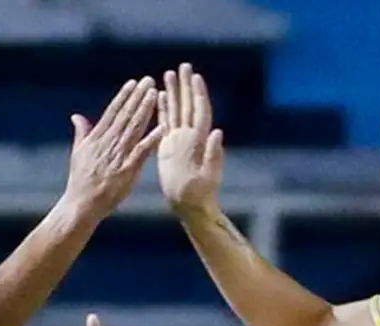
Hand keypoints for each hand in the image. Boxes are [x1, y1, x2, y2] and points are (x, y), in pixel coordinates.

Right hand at [62, 77, 162, 218]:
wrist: (82, 203)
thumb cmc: (80, 181)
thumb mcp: (77, 153)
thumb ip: (81, 133)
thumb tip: (76, 116)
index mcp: (97, 138)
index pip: (113, 112)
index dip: (124, 96)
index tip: (133, 83)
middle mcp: (109, 142)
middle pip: (126, 115)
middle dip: (138, 97)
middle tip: (149, 80)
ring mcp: (119, 155)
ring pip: (135, 127)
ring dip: (145, 109)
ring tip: (154, 94)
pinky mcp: (128, 168)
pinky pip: (143, 150)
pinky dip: (153, 138)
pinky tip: (163, 126)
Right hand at [157, 63, 223, 212]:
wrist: (191, 206)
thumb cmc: (199, 194)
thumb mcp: (208, 176)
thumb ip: (213, 155)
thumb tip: (217, 133)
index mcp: (198, 141)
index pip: (200, 112)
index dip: (198, 94)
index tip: (195, 76)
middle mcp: (190, 137)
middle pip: (188, 106)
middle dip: (186, 86)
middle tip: (183, 66)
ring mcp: (180, 140)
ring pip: (177, 111)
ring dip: (174, 93)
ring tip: (169, 75)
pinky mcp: (170, 147)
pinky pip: (167, 124)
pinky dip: (164, 110)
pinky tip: (161, 98)